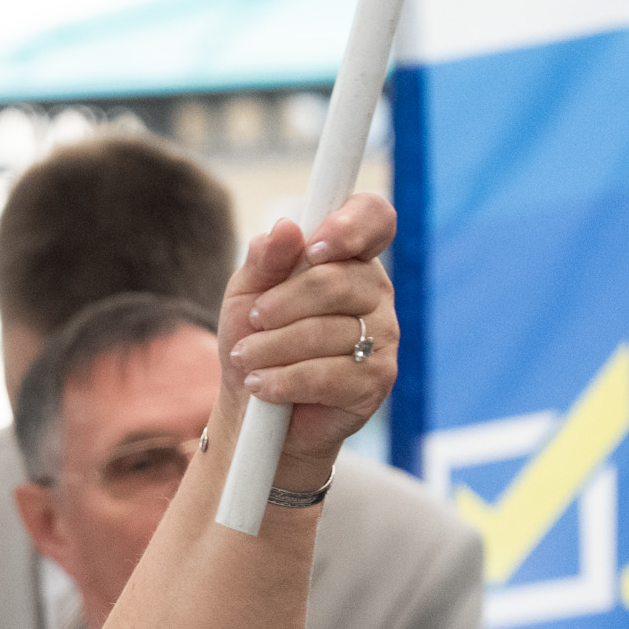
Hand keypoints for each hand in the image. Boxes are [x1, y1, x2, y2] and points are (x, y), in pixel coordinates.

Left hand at [219, 193, 398, 489]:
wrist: (257, 410)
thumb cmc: (255, 341)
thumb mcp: (247, 293)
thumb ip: (265, 259)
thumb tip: (286, 227)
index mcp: (350, 259)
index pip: (374, 218)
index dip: (351, 225)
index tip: (313, 247)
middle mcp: (376, 293)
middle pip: (335, 282)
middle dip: (279, 305)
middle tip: (252, 322)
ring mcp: (383, 337)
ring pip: (325, 332)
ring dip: (271, 348)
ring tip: (245, 360)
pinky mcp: (376, 380)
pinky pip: (326, 375)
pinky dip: (282, 380)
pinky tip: (261, 384)